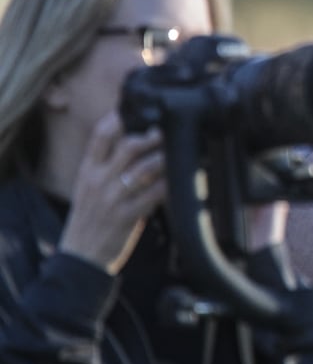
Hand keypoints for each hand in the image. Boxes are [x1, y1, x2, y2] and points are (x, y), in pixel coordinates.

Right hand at [56, 112, 167, 274]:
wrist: (80, 256)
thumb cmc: (90, 218)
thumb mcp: (89, 187)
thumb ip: (108, 165)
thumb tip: (138, 141)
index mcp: (87, 170)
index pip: (100, 135)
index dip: (119, 118)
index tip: (138, 107)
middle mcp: (98, 181)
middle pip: (128, 147)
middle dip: (153, 136)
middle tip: (168, 131)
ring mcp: (112, 199)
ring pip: (144, 169)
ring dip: (166, 159)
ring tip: (180, 153)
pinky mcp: (126, 216)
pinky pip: (154, 195)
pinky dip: (170, 186)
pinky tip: (180, 182)